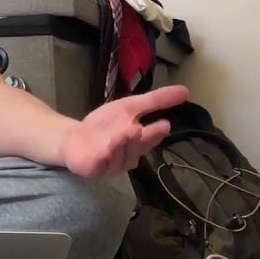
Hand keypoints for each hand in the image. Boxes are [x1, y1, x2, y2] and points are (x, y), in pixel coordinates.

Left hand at [59, 84, 190, 176]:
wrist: (73, 140)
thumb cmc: (104, 125)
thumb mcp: (128, 107)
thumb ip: (154, 101)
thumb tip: (185, 91)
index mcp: (137, 142)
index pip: (150, 138)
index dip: (156, 133)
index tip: (165, 123)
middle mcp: (128, 155)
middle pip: (137, 147)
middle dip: (141, 138)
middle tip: (141, 128)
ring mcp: (111, 164)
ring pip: (121, 154)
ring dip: (123, 141)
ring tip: (128, 129)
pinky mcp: (94, 168)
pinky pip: (103, 161)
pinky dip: (106, 152)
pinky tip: (107, 145)